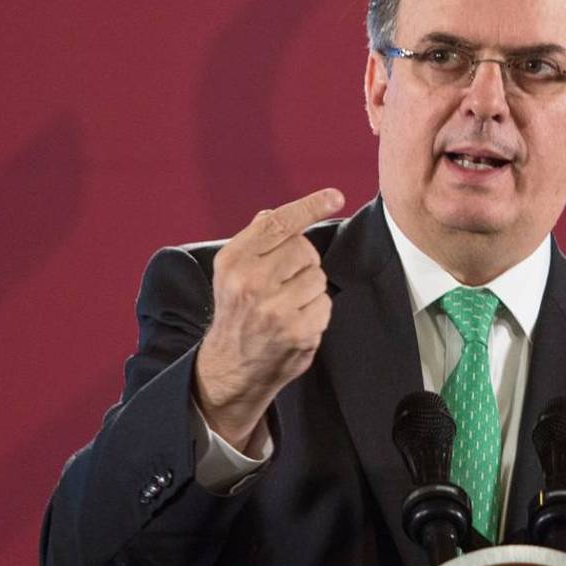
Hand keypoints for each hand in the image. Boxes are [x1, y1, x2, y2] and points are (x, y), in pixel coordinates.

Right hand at [194, 188, 344, 450]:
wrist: (231, 368)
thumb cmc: (237, 313)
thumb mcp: (232, 274)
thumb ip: (255, 242)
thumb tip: (275, 214)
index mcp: (233, 261)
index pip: (278, 223)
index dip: (310, 206)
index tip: (334, 196)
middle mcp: (250, 282)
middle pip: (305, 250)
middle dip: (303, 264)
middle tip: (284, 285)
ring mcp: (274, 309)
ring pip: (318, 277)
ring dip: (310, 290)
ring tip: (287, 307)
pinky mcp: (297, 331)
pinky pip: (325, 304)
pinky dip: (317, 313)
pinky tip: (296, 324)